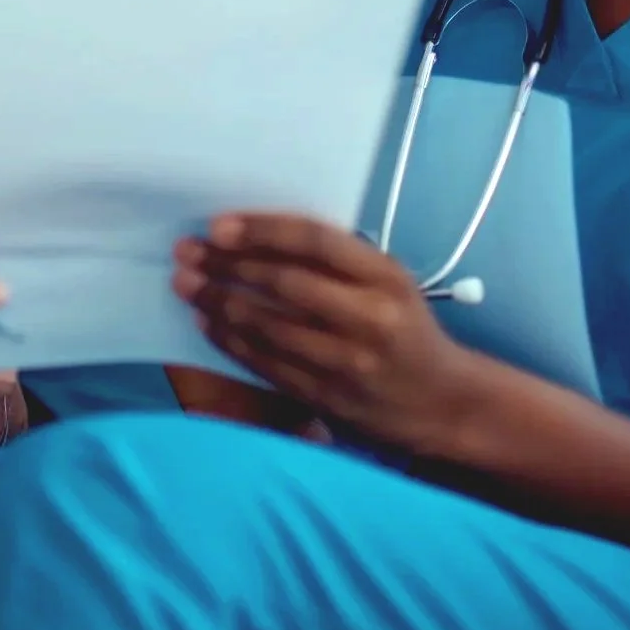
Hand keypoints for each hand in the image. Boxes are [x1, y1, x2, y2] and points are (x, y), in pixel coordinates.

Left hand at [174, 214, 484, 452]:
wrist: (443, 403)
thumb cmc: (406, 330)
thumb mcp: (389, 283)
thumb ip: (338, 262)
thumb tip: (257, 237)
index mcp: (386, 277)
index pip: (315, 241)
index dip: (262, 230)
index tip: (218, 226)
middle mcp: (369, 318)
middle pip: (285, 283)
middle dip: (227, 265)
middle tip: (186, 252)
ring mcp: (347, 362)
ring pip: (269, 326)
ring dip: (219, 302)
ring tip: (187, 284)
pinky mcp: (327, 397)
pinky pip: (267, 364)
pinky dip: (230, 342)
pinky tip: (207, 323)